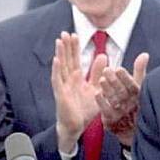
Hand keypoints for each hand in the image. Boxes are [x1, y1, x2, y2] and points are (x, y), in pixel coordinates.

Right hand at [51, 32, 106, 152]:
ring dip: (60, 53)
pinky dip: (56, 70)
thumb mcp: (95, 89)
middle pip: (67, 60)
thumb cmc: (84, 110)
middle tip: (66, 32)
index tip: (74, 34)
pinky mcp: (60, 94)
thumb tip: (104, 56)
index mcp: (76, 78)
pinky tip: (56, 59)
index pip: (75, 60)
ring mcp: (63, 87)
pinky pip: (57, 80)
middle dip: (66, 47)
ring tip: (59, 40)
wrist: (76, 127)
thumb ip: (97, 73)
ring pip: (61, 67)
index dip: (74, 48)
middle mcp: (68, 80)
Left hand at [96, 53, 148, 146]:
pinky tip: (97, 94)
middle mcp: (130, 106)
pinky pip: (106, 112)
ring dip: (107, 90)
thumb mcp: (139, 87)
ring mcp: (121, 114)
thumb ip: (140, 71)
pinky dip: (102, 103)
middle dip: (114, 81)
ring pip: (114, 101)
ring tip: (101, 79)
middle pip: (122, 92)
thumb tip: (144, 55)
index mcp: (139, 96)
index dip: (126, 78)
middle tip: (106, 70)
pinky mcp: (111, 121)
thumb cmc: (135, 104)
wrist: (132, 130)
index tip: (119, 69)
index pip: (133, 86)